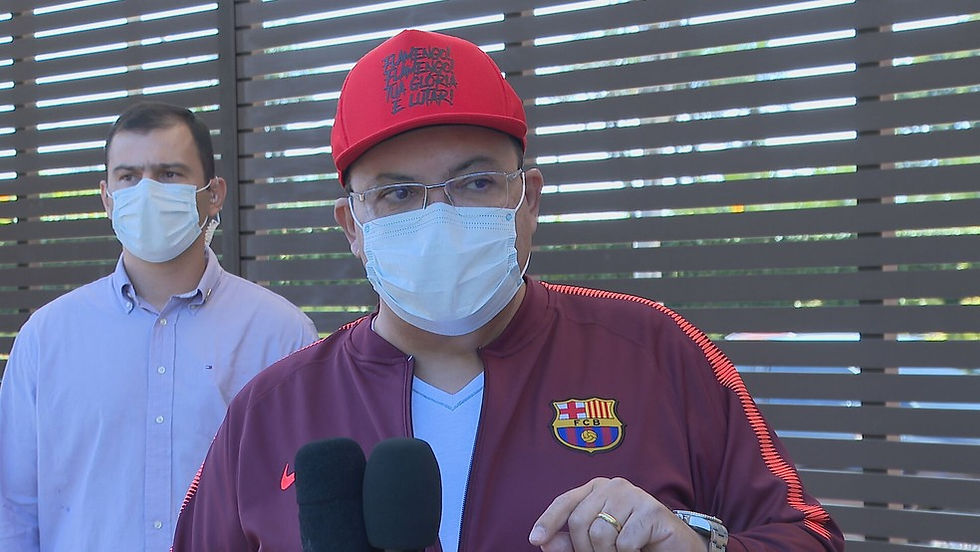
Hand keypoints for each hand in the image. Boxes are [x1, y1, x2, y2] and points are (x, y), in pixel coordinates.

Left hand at [528, 477, 706, 551]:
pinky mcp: (651, 509)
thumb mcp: (598, 543)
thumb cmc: (634, 543)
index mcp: (596, 489)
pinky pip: (624, 542)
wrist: (674, 548)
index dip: (548, 521)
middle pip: (578, 521)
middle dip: (584, 549)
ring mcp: (633, 494)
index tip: (535, 540)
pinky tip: (640, 549)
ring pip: (599, 533)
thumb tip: (544, 541)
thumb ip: (571, 541)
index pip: (565, 502)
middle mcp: (612, 486)